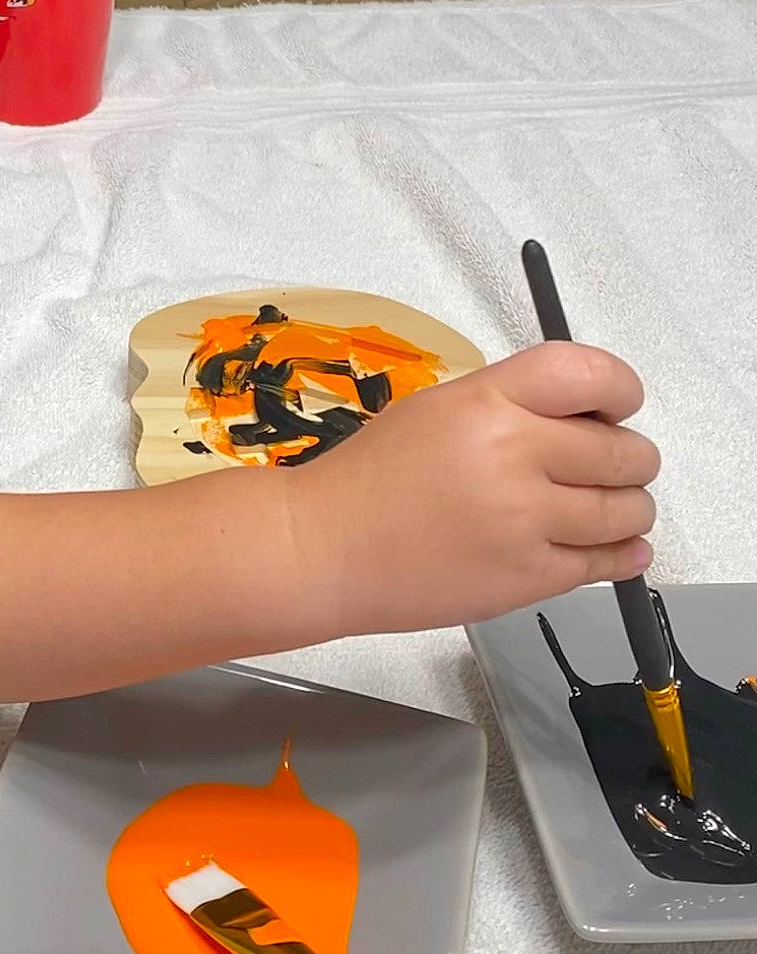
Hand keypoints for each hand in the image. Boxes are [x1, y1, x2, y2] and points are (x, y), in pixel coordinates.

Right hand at [284, 341, 659, 635]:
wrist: (325, 548)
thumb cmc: (372, 477)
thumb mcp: (437, 408)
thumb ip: (511, 403)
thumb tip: (586, 416)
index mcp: (489, 402)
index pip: (592, 376)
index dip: (621, 389)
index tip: (618, 406)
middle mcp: (514, 455)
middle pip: (624, 450)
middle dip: (629, 458)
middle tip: (611, 466)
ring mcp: (525, 521)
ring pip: (628, 510)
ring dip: (629, 508)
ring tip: (608, 509)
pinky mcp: (529, 578)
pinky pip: (606, 563)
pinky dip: (623, 554)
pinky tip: (616, 547)